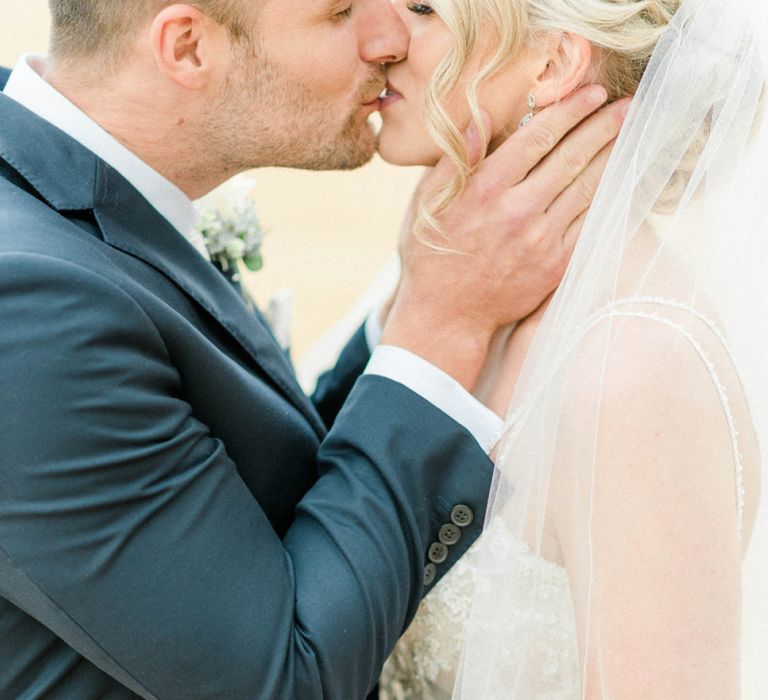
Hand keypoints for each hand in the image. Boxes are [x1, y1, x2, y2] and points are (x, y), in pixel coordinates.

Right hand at [382, 85, 628, 390]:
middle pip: (571, 157)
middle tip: (628, 104)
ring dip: (613, 155)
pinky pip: (590, 222)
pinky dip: (608, 196)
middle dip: (603, 126)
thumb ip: (455, 161)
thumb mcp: (426, 203)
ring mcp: (540, 240)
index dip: (569, 110)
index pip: (537, 138)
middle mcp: (517, 211)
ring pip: (587, 187)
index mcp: (483, 189)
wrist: (448, 314)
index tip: (592, 92)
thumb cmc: (432, 254)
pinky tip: (619, 177)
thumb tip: (481, 117)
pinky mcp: (556, 264)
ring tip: (631, 132)